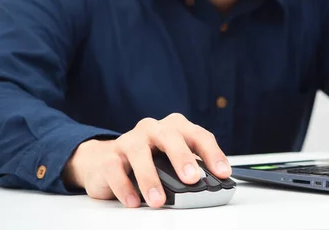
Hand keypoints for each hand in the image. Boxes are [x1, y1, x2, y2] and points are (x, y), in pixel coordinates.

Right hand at [62, 114, 230, 208]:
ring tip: (158, 200)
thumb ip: (189, 168)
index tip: (223, 172)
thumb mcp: (172, 161)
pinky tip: (133, 201)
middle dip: (182, 158)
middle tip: (191, 178)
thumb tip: (209, 185)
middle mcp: (154, 129)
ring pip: (140, 152)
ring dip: (150, 178)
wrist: (105, 159)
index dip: (212, 153)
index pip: (198, 135)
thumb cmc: (149, 159)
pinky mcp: (109, 155)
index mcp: (175, 128)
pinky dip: (124, 186)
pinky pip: (115, 168)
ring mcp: (130, 139)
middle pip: (170, 137)